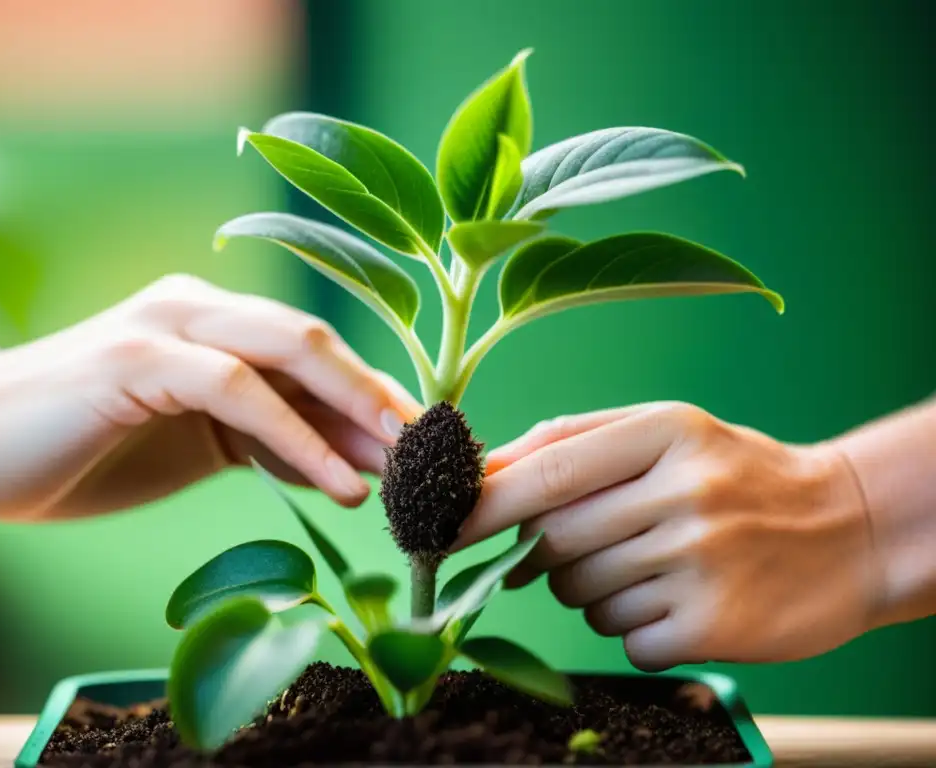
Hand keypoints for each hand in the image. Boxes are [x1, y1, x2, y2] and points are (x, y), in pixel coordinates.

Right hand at [0, 274, 421, 519]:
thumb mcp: (204, 448)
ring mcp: (168, 325)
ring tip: (410, 470)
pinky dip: (297, 436)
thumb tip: (357, 465)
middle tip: (442, 456)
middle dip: (385, 397)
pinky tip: (341, 483)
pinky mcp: (136, 357)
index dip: (378, 400)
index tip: (432, 454)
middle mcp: (201, 308)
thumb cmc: (89, 445)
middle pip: (318, 341)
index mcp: (218, 324)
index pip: (316, 356)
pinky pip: (237, 389)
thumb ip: (274, 443)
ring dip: (357, 412)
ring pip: (289, 350)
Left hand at [454, 402, 877, 670]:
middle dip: (547, 552)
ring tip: (655, 562)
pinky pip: (624, 637)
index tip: (433, 528)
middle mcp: (683, 494)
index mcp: (665, 433)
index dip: (480, 506)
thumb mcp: (664, 431)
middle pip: (554, 541)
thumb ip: (572, 441)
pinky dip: (635, 624)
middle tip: (589, 542)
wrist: (846, 530)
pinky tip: (678, 597)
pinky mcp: (712, 627)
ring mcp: (700, 563)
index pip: (546, 473)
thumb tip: (484, 474)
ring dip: (595, 588)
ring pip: (583, 595)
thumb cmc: (732, 475)